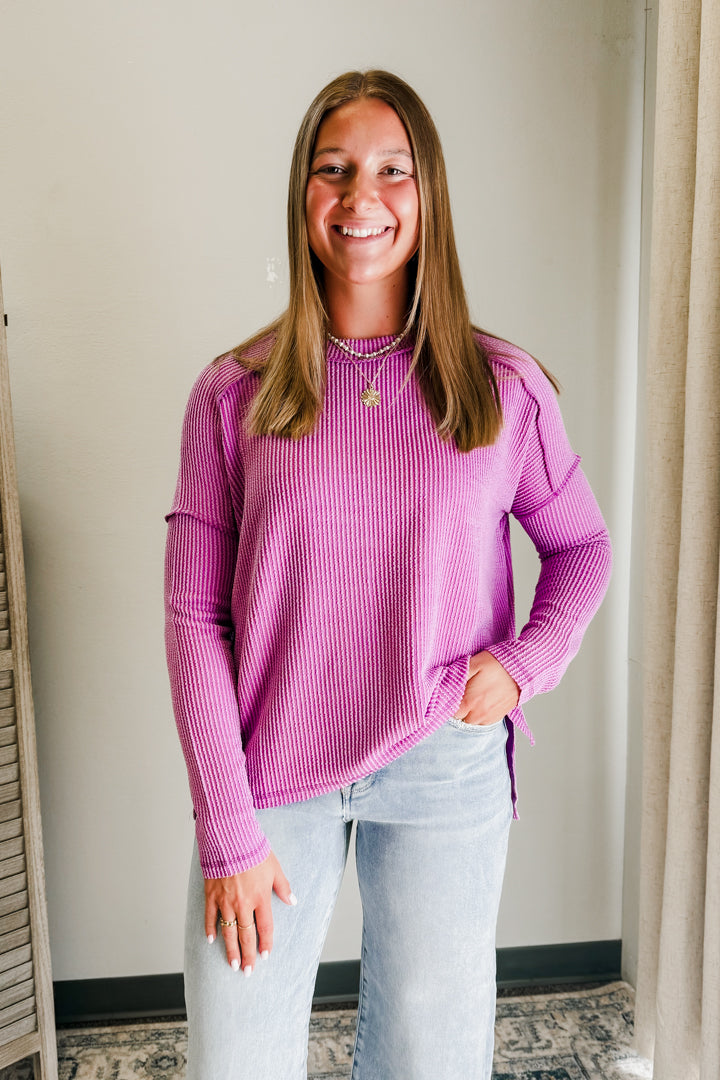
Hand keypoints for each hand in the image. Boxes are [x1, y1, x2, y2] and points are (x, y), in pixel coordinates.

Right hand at [204, 852, 295, 974]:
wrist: (230, 838)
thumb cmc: (253, 851)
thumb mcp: (274, 868)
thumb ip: (283, 887)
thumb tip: (292, 901)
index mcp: (260, 897)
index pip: (265, 927)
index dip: (266, 943)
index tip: (265, 955)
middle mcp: (243, 903)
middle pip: (246, 935)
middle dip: (247, 955)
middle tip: (247, 971)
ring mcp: (225, 901)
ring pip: (228, 931)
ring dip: (230, 950)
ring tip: (232, 964)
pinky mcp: (211, 895)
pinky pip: (210, 917)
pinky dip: (210, 929)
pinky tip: (211, 940)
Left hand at [453, 651, 519, 725]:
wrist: (523, 668)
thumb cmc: (497, 663)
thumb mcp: (473, 664)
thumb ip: (456, 676)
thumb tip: (443, 684)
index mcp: (468, 702)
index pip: (448, 713)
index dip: (446, 704)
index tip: (447, 696)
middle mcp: (478, 714)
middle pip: (459, 720)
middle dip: (457, 710)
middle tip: (459, 696)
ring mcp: (489, 718)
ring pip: (470, 723)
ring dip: (468, 714)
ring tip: (470, 699)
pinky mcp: (498, 717)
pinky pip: (482, 723)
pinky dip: (478, 715)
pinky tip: (480, 702)